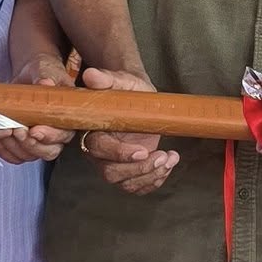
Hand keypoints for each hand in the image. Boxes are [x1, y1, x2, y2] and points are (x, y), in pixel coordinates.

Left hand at [0, 52, 76, 164]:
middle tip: (17, 131)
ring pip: (29, 156)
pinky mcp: (23, 143)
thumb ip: (46, 77)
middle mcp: (56, 134)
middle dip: (30, 145)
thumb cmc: (43, 72)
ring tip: (4, 132)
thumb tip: (46, 82)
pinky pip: (15, 156)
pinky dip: (4, 150)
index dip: (49, 136)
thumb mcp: (45, 71)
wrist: (30, 74)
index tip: (34, 130)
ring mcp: (39, 141)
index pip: (63, 135)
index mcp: (67, 118)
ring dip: (15, 147)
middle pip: (48, 152)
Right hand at [77, 65, 178, 193]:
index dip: (119, 153)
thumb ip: (108, 79)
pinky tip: (169, 164)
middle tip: (162, 156)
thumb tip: (91, 75)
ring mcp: (113, 164)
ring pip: (125, 183)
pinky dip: (155, 180)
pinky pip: (137, 186)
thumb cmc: (129, 91)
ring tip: (170, 158)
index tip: (142, 151)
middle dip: (139, 169)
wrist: (140, 99)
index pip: (99, 149)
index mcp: (94, 131)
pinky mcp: (129, 171)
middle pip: (111, 173)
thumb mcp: (122, 81)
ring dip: (150, 176)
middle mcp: (99, 152)